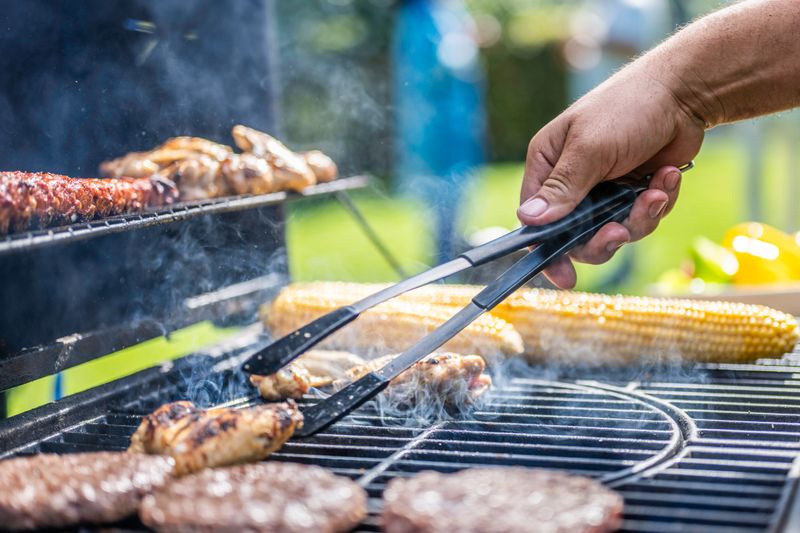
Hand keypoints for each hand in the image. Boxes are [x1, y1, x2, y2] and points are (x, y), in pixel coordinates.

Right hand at [517, 61, 704, 288]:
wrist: (685, 91)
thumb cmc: (628, 108)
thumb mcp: (590, 149)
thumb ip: (562, 188)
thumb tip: (528, 219)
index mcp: (549, 166)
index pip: (537, 221)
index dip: (549, 251)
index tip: (565, 276)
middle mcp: (572, 182)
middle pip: (577, 237)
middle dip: (603, 238)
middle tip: (620, 230)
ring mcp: (605, 190)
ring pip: (614, 232)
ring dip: (638, 218)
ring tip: (656, 192)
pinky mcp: (634, 192)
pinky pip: (642, 220)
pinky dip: (658, 204)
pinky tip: (667, 176)